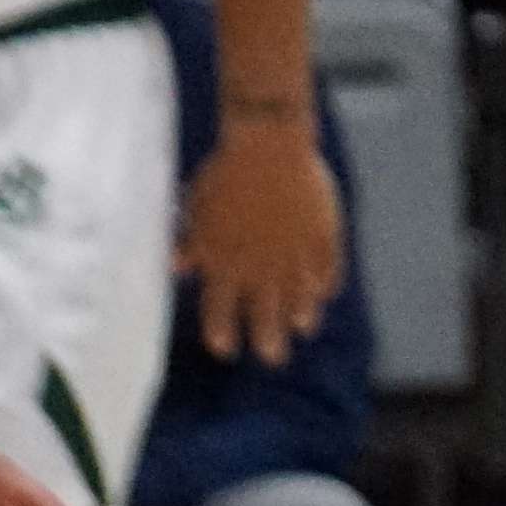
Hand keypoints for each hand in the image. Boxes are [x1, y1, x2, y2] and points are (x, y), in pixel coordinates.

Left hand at [180, 117, 345, 363]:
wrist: (268, 147)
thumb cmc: (223, 175)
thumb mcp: (196, 210)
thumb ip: (191, 244)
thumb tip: (179, 269)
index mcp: (224, 262)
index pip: (220, 310)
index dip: (222, 332)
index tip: (224, 349)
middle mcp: (261, 265)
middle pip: (265, 313)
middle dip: (268, 339)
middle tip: (273, 359)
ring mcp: (295, 252)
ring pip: (300, 294)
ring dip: (301, 314)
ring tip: (303, 329)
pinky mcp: (323, 233)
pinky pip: (327, 266)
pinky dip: (326, 282)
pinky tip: (326, 293)